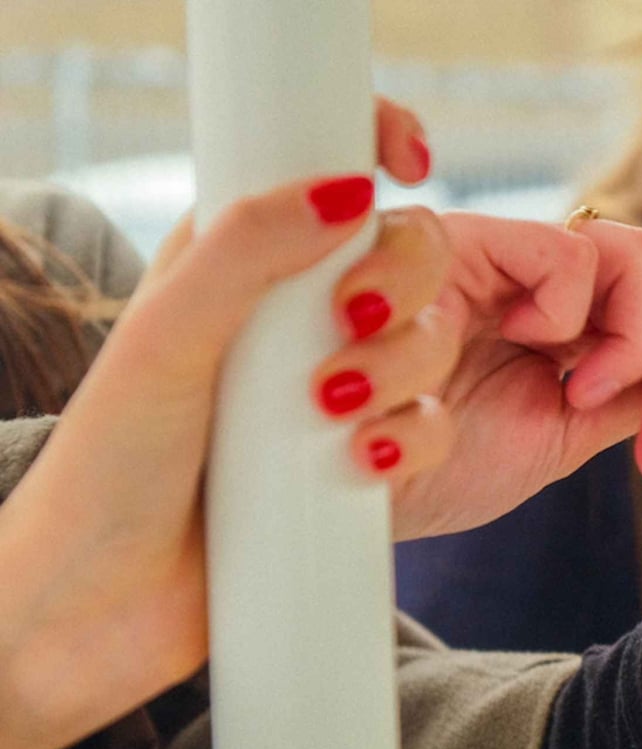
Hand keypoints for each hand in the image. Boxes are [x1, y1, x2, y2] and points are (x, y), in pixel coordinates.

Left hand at [0, 101, 454, 748]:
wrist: (101, 607)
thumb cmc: (106, 465)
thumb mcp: (165, 338)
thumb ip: (246, 249)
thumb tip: (349, 188)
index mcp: (237, 258)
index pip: (323, 169)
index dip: (376, 141)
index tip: (409, 158)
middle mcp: (294, 314)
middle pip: (407, 254)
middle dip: (399, 281)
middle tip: (352, 317)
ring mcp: (334, 385)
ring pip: (433, 344)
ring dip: (401, 370)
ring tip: (331, 412)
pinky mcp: (362, 456)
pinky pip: (432, 427)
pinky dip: (415, 439)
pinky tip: (364, 464)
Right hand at [390, 213, 641, 539]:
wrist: (345, 495)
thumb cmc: (428, 472)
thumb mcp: (556, 441)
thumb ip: (624, 398)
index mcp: (564, 333)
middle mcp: (536, 288)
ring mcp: (498, 260)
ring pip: (631, 253)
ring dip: (638, 339)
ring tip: (582, 396)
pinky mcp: (453, 240)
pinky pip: (564, 245)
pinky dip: (572, 303)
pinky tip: (537, 351)